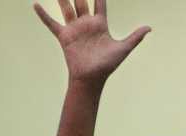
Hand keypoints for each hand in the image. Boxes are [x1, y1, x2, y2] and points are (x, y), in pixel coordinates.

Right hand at [34, 0, 150, 84]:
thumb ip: (135, 37)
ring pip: (67, 8)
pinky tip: (36, 5)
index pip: (99, 2)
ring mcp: (74, 29)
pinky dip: (43, 15)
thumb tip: (149, 28)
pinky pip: (51, 24)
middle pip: (81, 1)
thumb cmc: (107, 65)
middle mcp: (86, 23)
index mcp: (100, 24)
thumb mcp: (123, 48)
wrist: (91, 78)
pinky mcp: (64, 37)